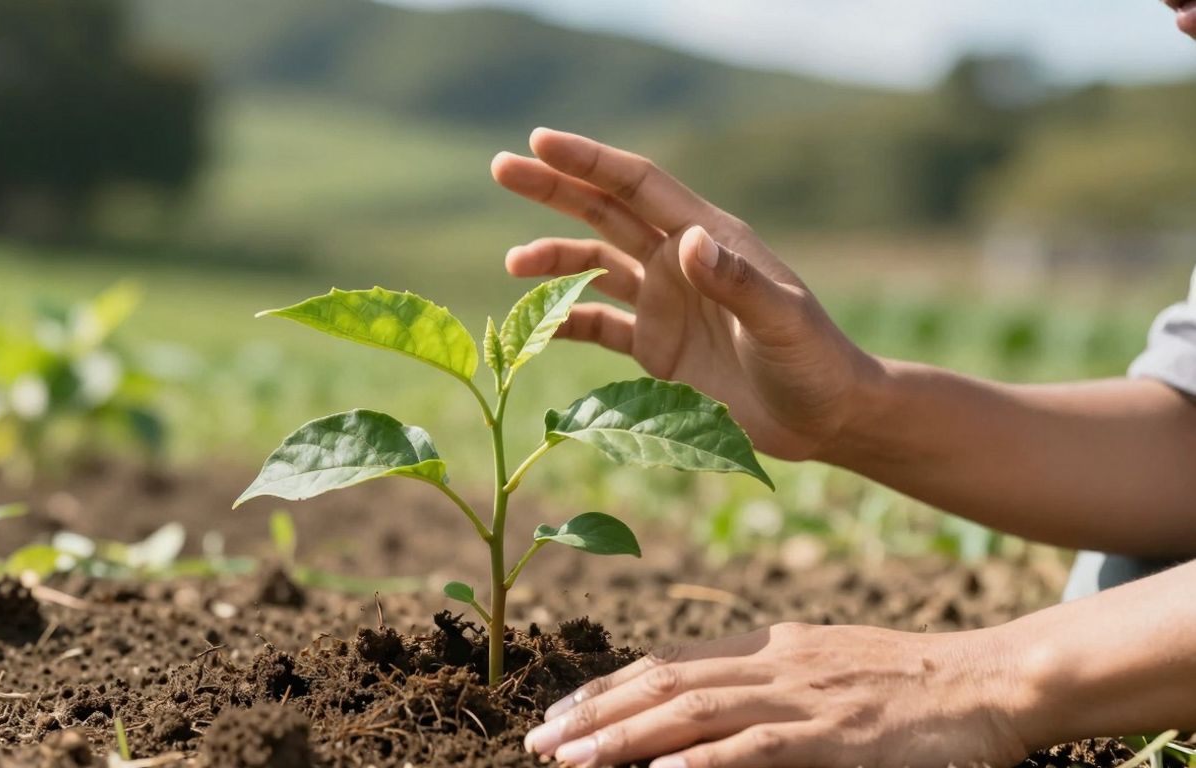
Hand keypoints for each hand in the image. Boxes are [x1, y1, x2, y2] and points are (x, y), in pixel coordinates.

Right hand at [492, 129, 881, 460]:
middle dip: (555, 189)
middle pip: (605, 213)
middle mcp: (680, 263)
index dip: (590, 163)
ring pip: (595, 267)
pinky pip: (600, 326)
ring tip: (513, 264)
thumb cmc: (814, 363)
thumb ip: (735, 283)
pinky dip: (565, 321)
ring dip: (554, 261)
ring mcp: (666, 305)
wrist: (824, 417)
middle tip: (502, 167)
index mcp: (708, 239)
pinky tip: (535, 324)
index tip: (541, 142)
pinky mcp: (657, 348)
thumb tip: (685, 242)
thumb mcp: (780, 322)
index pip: (638, 187)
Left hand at [521, 622, 1029, 767]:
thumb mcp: (828, 666)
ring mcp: (803, 697)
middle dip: (595, 714)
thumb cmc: (913, 683)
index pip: (667, 662)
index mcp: (770, 647)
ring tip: (571, 760)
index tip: (561, 712)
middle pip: (663, 683)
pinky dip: (703, 763)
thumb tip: (708, 701)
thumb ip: (770, 680)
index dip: (607, 686)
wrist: (991, 680)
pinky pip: (757, 749)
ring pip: (692, 713)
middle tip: (539, 742)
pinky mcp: (837, 737)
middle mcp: (774, 663)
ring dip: (624, 738)